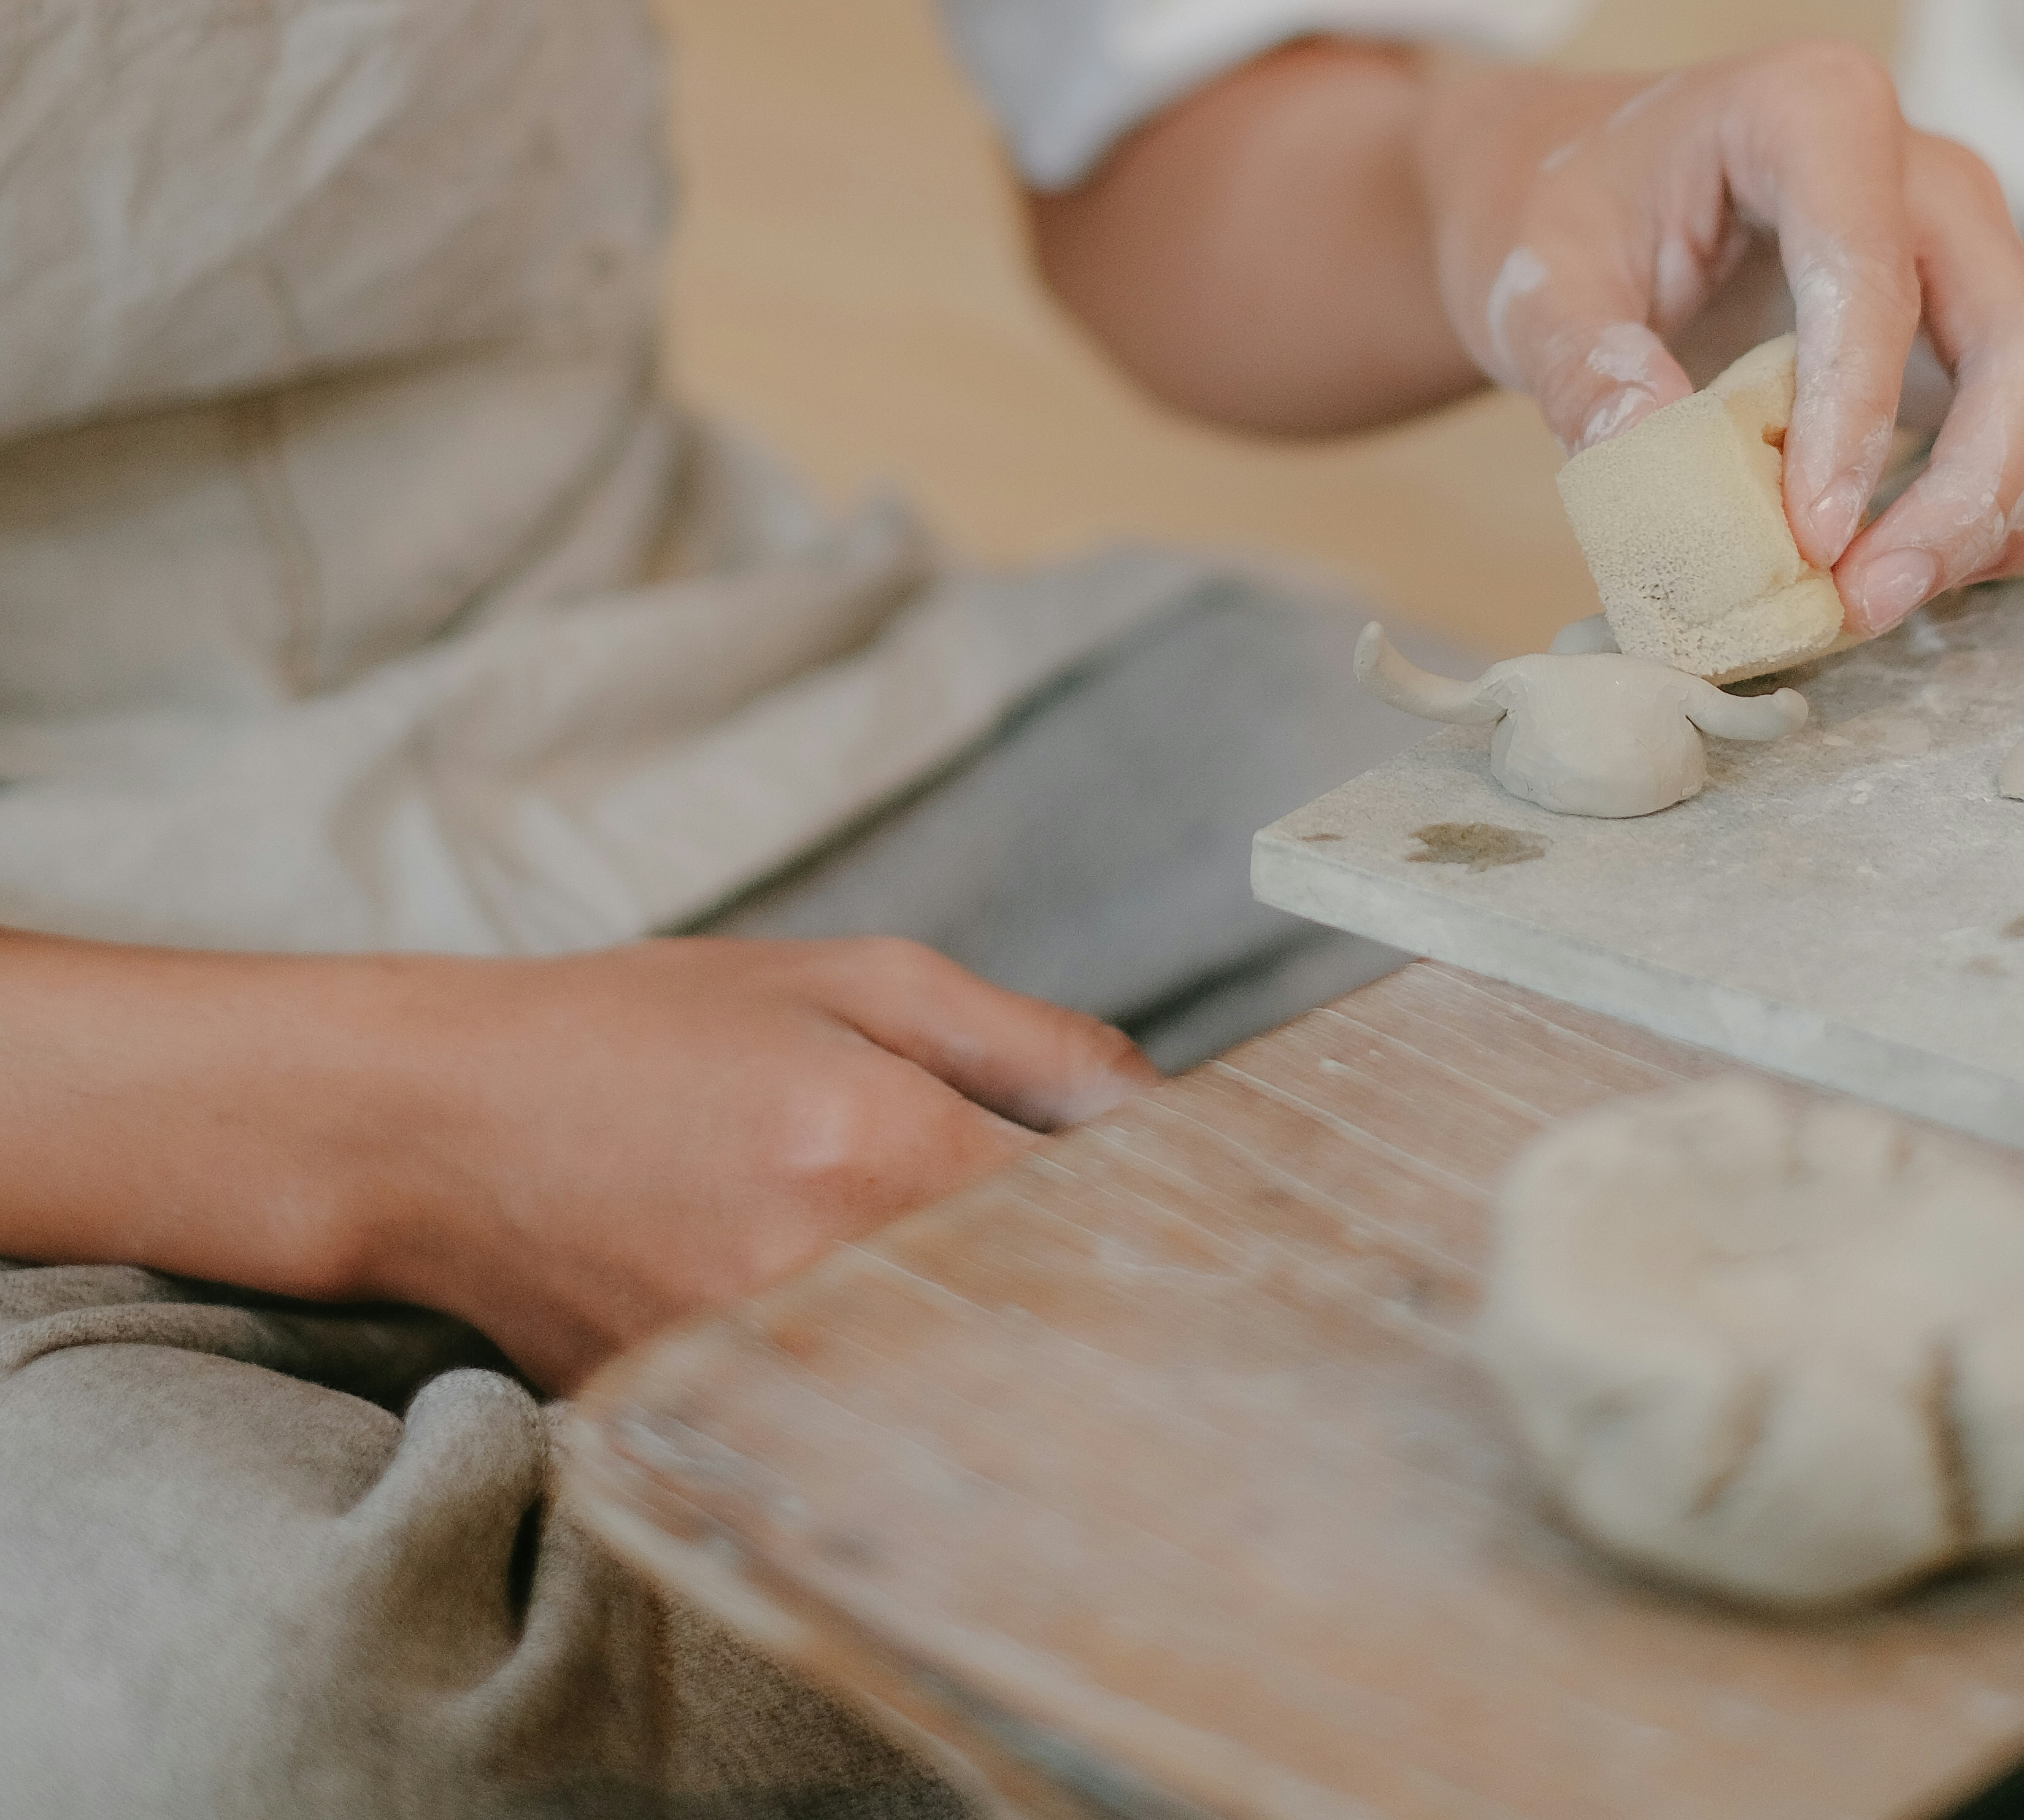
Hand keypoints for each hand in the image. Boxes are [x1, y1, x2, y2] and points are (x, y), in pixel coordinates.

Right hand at [361, 936, 1155, 1386]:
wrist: (444, 1121)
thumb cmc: (650, 1026)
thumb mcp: (854, 979)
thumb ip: (1022, 1043)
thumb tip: (1159, 1110)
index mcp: (873, 1145)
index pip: (1083, 1215)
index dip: (1158, 1206)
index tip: (1203, 1201)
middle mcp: (821, 1275)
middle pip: (1028, 1318)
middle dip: (1090, 1282)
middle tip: (1124, 1249)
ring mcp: (759, 1369)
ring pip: (951, 1381)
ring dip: (1001, 1337)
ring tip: (1004, 1281)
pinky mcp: (709, 1420)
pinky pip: (855, 1411)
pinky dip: (904, 1374)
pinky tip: (903, 1325)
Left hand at [1421, 43, 2023, 634]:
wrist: (1575, 182)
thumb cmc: (1560, 212)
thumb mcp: (1533, 274)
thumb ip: (1578, 361)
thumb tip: (1640, 451)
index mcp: (1818, 113)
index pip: (1873, 276)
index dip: (1851, 423)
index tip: (1803, 540)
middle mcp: (1932, 170)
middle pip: (2021, 339)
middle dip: (1964, 492)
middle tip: (1861, 603)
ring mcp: (1988, 242)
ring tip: (1922, 593)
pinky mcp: (2008, 309)